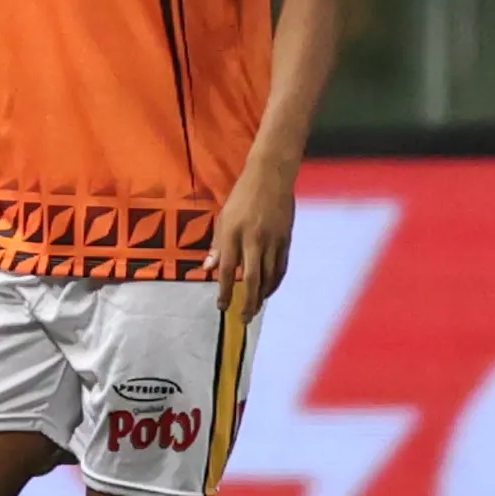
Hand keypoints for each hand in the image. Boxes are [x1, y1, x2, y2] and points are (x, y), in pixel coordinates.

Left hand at [208, 156, 297, 317]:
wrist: (271, 176)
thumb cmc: (242, 196)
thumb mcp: (223, 217)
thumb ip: (217, 245)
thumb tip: (208, 268)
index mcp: (232, 234)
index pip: (227, 270)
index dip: (224, 291)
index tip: (221, 306)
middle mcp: (253, 240)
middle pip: (251, 279)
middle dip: (247, 302)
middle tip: (243, 319)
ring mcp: (272, 240)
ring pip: (269, 276)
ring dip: (262, 296)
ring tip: (255, 308)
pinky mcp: (286, 239)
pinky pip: (281, 267)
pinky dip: (275, 282)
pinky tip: (268, 291)